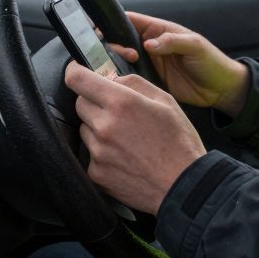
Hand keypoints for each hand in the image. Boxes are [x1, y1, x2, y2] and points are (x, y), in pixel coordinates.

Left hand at [67, 62, 206, 213]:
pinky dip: (102, 152)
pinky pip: (90, 154)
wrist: (184, 185)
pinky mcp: (96, 173)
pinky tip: (124, 156)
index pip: (77, 79)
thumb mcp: (165, 101)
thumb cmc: (179, 142)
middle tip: (117, 111)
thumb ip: (134, 83)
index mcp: (121, 103)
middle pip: (80, 104)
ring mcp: (98, 152)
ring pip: (85, 129)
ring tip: (126, 138)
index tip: (77, 71)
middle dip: (94, 102)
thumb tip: (110, 78)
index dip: (74, 71)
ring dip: (98, 128)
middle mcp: (105, 126)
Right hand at [109, 11, 248, 116]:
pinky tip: (117, 84)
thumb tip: (149, 44)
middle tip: (124, 56)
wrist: (220, 88)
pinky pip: (130, 79)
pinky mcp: (150, 81)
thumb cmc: (211, 61)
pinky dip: (122, 80)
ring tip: (115, 70)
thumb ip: (172, 41)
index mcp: (159, 30)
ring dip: (114, 64)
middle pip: (120, 41)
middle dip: (112, 46)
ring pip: (121, 61)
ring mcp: (148, 64)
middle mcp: (149, 46)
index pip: (130, 21)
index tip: (98, 30)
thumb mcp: (195, 46)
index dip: (112, 23)